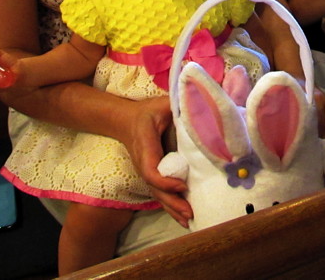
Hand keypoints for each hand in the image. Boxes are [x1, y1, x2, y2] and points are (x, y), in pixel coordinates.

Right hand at [122, 96, 192, 227]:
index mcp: (145, 145)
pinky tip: (184, 218)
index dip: (165, 181)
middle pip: (155, 188)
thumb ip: (177, 105)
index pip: (151, 169)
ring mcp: (146, 171)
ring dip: (173, 209)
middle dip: (172, 202)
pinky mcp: (152, 176)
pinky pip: (160, 194)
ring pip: (158, 194)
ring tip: (189, 220)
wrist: (126, 121)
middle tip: (190, 212)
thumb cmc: (147, 111)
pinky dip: (171, 207)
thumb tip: (199, 105)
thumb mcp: (161, 104)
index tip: (182, 185)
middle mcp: (144, 162)